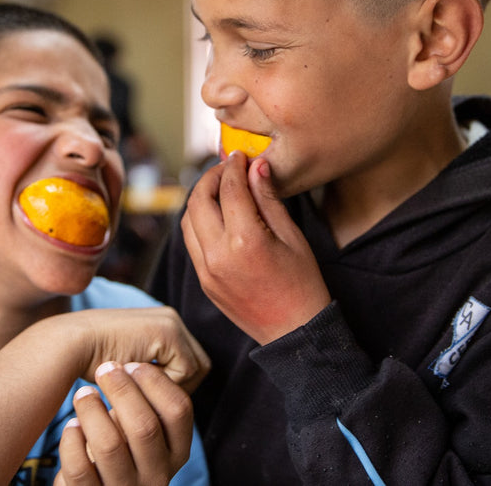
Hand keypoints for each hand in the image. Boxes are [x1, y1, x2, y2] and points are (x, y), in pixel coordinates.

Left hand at [55, 361, 194, 485]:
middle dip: (122, 389)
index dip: (155, 381)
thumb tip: (126, 365)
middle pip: (145, 426)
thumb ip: (146, 406)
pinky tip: (72, 426)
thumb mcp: (146, 433)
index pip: (179, 411)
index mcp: (176, 453)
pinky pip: (80, 467)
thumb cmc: (124, 451)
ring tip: (83, 394)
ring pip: (110, 445)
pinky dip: (72, 441)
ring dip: (92, 410)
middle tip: (105, 369)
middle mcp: (156, 475)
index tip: (132, 365)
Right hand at [60, 307, 209, 393]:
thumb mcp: (130, 367)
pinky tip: (138, 381)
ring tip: (142, 389)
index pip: (189, 364)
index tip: (148, 397)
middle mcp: (171, 318)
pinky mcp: (168, 331)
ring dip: (170, 387)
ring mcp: (171, 322)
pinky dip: (165, 384)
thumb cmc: (91, 363)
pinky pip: (185, 370)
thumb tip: (174, 400)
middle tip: (150, 398)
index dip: (173, 387)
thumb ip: (151, 374)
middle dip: (178, 388)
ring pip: (195, 370)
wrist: (69, 346)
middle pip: (198, 366)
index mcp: (163, 324)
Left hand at [181, 151, 330, 343]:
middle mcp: (217, 255)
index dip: (234, 167)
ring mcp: (206, 271)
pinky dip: (198, 222)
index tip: (240, 156)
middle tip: (226, 168)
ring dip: (199, 199)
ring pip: (187, 221)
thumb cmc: (303, 285)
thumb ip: (269, 199)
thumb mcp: (293, 237)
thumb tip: (256, 167)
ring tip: (220, 189)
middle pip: (198, 200)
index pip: (229, 189)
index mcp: (244, 241)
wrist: (295, 333)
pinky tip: (218, 216)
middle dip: (210, 178)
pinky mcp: (204, 282)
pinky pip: (191, 243)